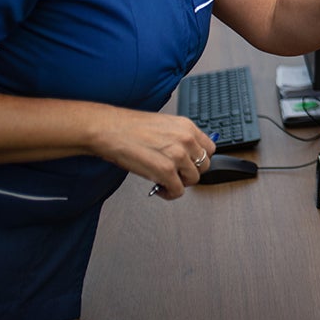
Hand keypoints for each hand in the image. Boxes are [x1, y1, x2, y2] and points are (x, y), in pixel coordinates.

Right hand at [91, 108, 216, 200]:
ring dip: (180, 183)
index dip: (199, 159)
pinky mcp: (166, 171)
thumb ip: (179, 138)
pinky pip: (178, 191)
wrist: (110, 130)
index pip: (209, 148)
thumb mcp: (164, 125)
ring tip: (166, 181)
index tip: (191, 164)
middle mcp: (186, 140)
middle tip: (176, 174)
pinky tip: (159, 188)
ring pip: (193, 179)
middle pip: (204, 165)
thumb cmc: (130, 128)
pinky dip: (169, 194)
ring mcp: (178, 156)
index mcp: (187, 127)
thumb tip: (187, 153)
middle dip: (190, 172)